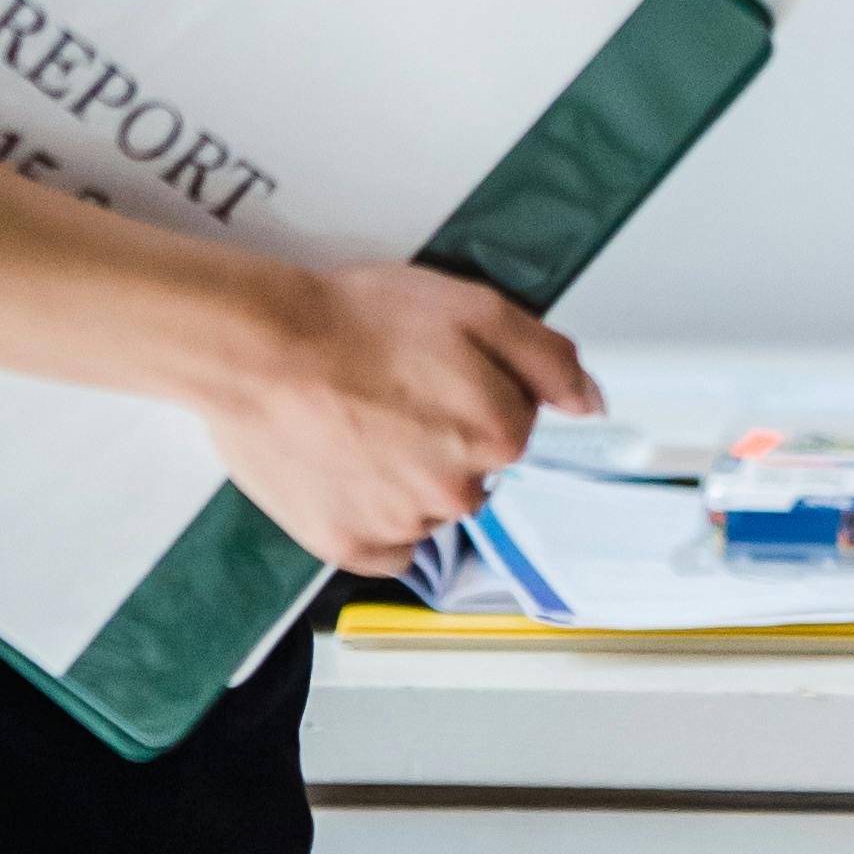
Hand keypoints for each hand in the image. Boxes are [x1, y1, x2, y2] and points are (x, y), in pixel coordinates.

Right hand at [202, 257, 598, 571]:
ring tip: (358, 425)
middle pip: (472, 469)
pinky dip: (372, 515)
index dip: (474, 389)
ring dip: (406, 476)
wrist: (261, 351)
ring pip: (428, 507)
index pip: (513, 422)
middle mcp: (459, 491)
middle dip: (442, 436)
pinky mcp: (348, 547)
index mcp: (498, 432)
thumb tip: (591, 403)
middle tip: (390, 393)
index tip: (433, 370)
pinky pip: (386, 545)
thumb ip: (547, 358)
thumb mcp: (475, 307)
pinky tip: (347, 469)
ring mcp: (402, 524)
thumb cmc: (359, 320)